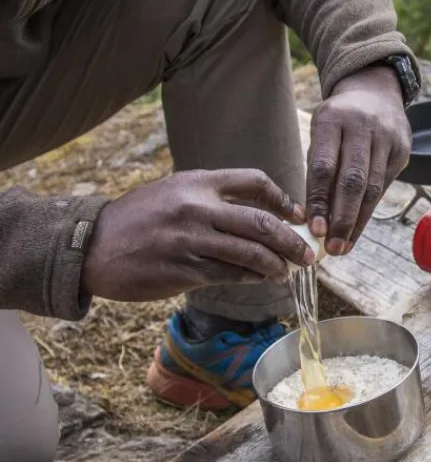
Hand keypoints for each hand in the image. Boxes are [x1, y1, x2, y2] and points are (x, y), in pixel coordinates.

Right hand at [81, 169, 314, 302]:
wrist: (92, 246)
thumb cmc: (140, 219)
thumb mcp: (175, 192)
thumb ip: (214, 197)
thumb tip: (263, 215)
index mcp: (198, 182)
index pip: (254, 181)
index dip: (283, 200)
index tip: (297, 216)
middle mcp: (197, 207)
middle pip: (261, 222)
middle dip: (291, 241)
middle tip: (307, 254)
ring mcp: (191, 240)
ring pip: (250, 253)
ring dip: (275, 265)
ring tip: (286, 272)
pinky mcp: (184, 270)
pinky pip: (229, 275)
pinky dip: (251, 278)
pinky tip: (260, 280)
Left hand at [305, 64, 411, 254]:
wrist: (375, 93)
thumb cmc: (339, 121)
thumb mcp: (321, 133)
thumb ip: (318, 169)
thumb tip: (313, 218)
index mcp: (333, 119)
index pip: (325, 166)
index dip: (319, 200)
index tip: (314, 229)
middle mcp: (363, 127)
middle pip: (353, 181)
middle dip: (342, 218)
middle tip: (332, 246)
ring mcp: (387, 138)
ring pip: (372, 188)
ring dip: (357, 221)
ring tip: (343, 245)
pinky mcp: (402, 150)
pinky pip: (384, 186)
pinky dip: (369, 209)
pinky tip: (357, 227)